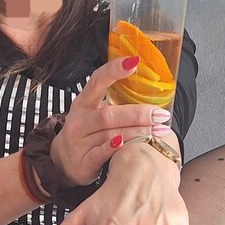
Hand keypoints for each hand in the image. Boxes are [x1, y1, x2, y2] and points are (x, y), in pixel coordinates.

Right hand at [49, 55, 172, 186]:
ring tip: (159, 131)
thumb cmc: (87, 132)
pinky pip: (101, 153)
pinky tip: (128, 145)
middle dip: (138, 114)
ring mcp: (80, 141)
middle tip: (160, 114)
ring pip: (110, 133)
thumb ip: (115, 101)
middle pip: (109, 114)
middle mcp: (80, 120)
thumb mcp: (93, 112)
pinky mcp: (83, 161)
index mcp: (84, 102)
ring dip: (137, 132)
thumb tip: (151, 88)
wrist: (63, 162)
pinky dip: (114, 148)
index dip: (114, 71)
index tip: (133, 62)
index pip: (97, 81)